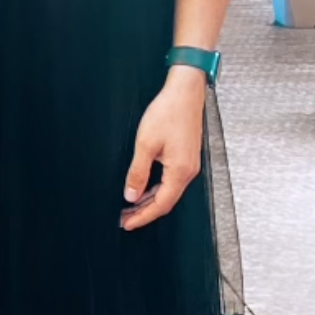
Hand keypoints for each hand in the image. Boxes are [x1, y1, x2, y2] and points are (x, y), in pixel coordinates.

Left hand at [120, 67, 204, 230]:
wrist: (185, 91)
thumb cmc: (168, 112)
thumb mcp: (146, 143)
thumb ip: (138, 172)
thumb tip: (131, 195)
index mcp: (180, 171)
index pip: (161, 204)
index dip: (143, 217)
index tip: (127, 224)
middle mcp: (188, 171)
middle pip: (166, 201)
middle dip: (145, 212)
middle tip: (125, 218)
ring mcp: (189, 164)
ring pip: (168, 191)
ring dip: (150, 201)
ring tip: (131, 207)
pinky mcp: (186, 157)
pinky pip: (171, 181)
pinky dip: (157, 188)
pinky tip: (144, 188)